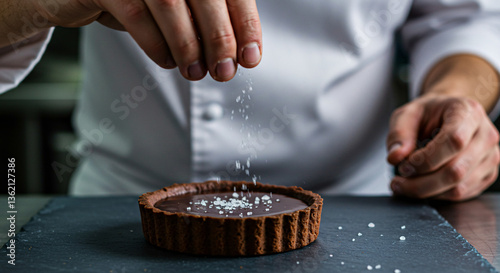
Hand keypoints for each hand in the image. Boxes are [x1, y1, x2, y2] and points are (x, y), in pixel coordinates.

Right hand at [36, 0, 261, 80]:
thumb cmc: (139, 0)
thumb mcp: (180, 5)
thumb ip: (208, 19)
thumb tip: (238, 52)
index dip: (244, 23)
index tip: (251, 56)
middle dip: (220, 38)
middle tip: (224, 71)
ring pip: (170, 5)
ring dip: (188, 46)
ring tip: (195, 72)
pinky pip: (136, 15)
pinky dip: (156, 45)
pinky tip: (167, 60)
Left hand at [386, 93, 499, 200]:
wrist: (445, 116)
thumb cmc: (427, 114)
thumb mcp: (407, 114)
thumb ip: (399, 133)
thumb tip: (395, 157)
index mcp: (468, 112)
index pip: (454, 140)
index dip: (426, 159)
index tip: (403, 166)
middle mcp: (485, 134)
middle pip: (456, 170)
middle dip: (421, 182)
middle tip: (398, 181)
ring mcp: (490, 156)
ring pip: (459, 187)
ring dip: (426, 192)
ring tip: (404, 185)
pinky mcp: (487, 174)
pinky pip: (462, 194)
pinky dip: (436, 195)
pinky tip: (421, 186)